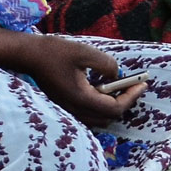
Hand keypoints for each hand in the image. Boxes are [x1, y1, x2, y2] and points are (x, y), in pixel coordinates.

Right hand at [0, 31, 146, 125]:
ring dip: (113, 104)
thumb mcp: (85, 52)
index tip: (142, 84)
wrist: (28, 55)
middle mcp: (75, 109)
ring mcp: (68, 109)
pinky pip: (89, 112)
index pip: (114, 108)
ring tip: (122, 86)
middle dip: (125, 102)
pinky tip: (103, 87)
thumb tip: (117, 76)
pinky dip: (101, 104)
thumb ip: (107, 65)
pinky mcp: (65, 105)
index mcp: (81, 98)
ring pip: (98, 117)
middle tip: (135, 85)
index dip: (131, 97)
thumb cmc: (55, 52)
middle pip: (108, 117)